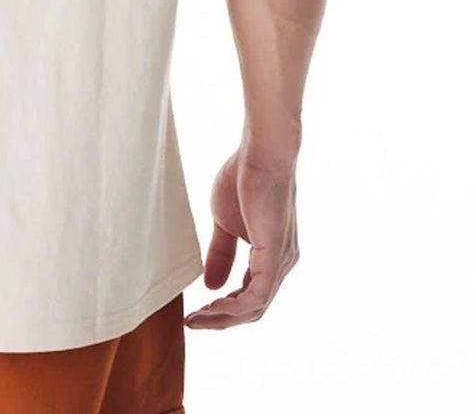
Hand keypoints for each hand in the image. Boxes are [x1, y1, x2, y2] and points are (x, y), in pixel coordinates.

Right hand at [185, 146, 298, 329]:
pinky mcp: (275, 257)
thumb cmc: (244, 178)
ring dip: (223, 318)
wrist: (261, 153)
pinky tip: (210, 306)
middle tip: (192, 322)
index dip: (222, 308)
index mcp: (271, 256)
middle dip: (220, 319)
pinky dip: (232, 308)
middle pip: (253, 309)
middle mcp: (282, 264)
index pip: (250, 296)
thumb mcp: (225, 223)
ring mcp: (282, 263)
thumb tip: (210, 285)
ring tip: (196, 318)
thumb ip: (221, 254)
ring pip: (255, 308)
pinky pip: (256, 297)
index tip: (195, 311)